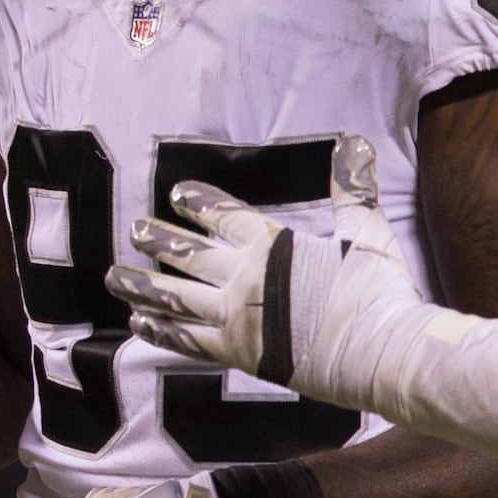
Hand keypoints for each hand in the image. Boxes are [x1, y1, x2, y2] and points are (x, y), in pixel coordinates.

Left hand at [106, 135, 425, 398]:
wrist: (383, 354)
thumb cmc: (377, 292)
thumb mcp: (365, 231)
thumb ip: (350, 187)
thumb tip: (353, 141)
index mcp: (271, 245)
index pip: (223, 216)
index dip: (197, 203)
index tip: (175, 194)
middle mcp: (244, 280)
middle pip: (188, 255)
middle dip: (158, 240)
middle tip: (134, 230)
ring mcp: (236, 320)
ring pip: (175, 299)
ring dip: (142, 286)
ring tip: (115, 276)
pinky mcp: (239, 356)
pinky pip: (187, 342)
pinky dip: (161, 331)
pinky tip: (140, 324)